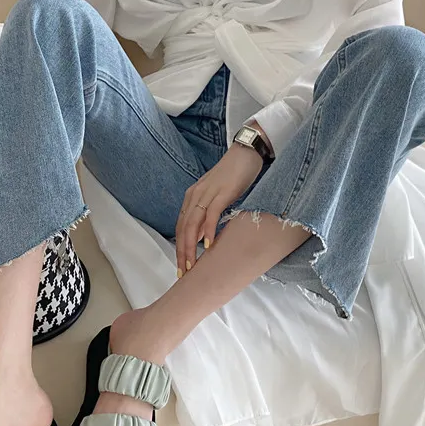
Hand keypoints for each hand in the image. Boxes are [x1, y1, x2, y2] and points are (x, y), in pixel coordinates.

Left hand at [175, 143, 263, 274]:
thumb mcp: (216, 197)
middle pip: (183, 229)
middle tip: (183, 272)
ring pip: (193, 224)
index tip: (181, 266)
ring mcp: (207, 193)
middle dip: (182, 252)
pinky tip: (208, 244)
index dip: (179, 248)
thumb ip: (206, 215)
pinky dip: (208, 230)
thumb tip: (201, 238)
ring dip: (191, 246)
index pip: (181, 227)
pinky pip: (211, 214)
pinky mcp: (222, 192)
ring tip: (192, 264)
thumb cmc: (233, 176)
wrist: (245, 153)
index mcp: (192, 198)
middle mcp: (195, 196)